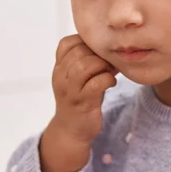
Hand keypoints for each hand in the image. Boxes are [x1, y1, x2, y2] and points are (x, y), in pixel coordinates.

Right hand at [40, 35, 117, 171]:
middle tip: (109, 60)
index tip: (98, 50)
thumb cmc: (80, 99)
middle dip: (98, 53)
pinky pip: (96, 84)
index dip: (85, 41)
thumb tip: (111, 44)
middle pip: (78, 52)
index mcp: (59, 68)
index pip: (66, 44)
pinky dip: (108, 79)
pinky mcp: (82, 102)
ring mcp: (70, 90)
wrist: (72, 130)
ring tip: (110, 70)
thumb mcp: (79, 77)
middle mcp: (61, 77)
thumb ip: (89, 60)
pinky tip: (111, 82)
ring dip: (102, 64)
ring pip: (84, 65)